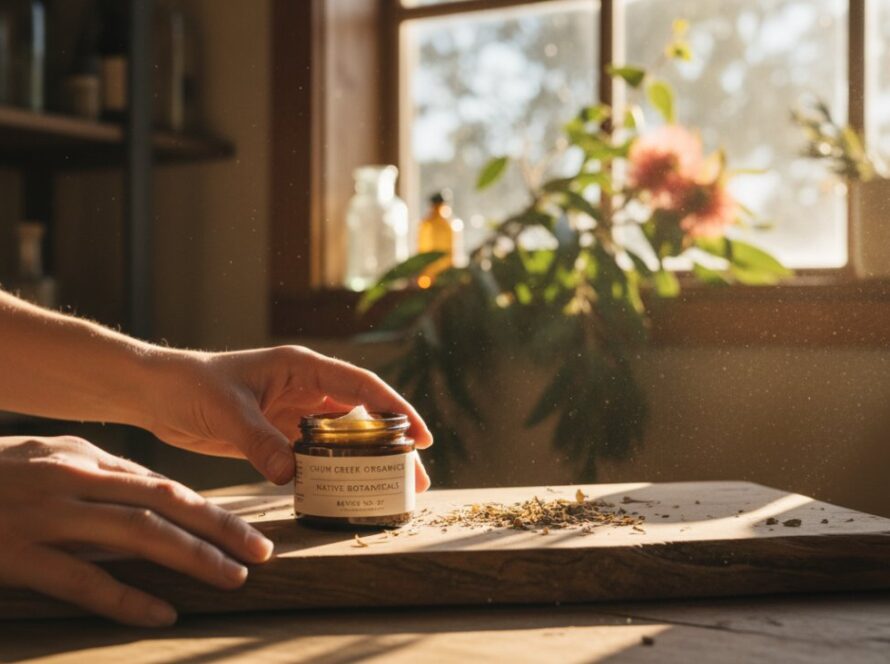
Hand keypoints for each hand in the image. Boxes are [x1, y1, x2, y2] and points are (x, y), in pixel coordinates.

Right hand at [0, 436, 273, 626]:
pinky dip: (125, 598)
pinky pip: (80, 579)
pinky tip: (161, 613)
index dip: (209, 509)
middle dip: (218, 528)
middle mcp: (70, 480)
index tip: (246, 530)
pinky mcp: (14, 554)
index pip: (161, 483)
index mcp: (80, 457)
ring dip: (190, 557)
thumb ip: (94, 474)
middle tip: (260, 552)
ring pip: (134, 534)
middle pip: (163, 502)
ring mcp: (43, 516)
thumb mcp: (42, 460)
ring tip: (230, 577)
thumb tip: (149, 493)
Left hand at [143, 346, 432, 488]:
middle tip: (418, 477)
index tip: (422, 436)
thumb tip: (293, 475)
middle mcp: (306, 387)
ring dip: (368, 460)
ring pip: (344, 437)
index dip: (395, 409)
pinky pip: (317, 454)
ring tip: (393, 490)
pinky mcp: (280, 433)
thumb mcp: (228, 411)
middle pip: (362, 415)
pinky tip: (347, 490)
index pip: (361, 386)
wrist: (156, 393)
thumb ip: (261, 441)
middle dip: (393, 444)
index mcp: (301, 367)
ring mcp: (295, 411)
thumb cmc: (190, 385)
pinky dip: (334, 470)